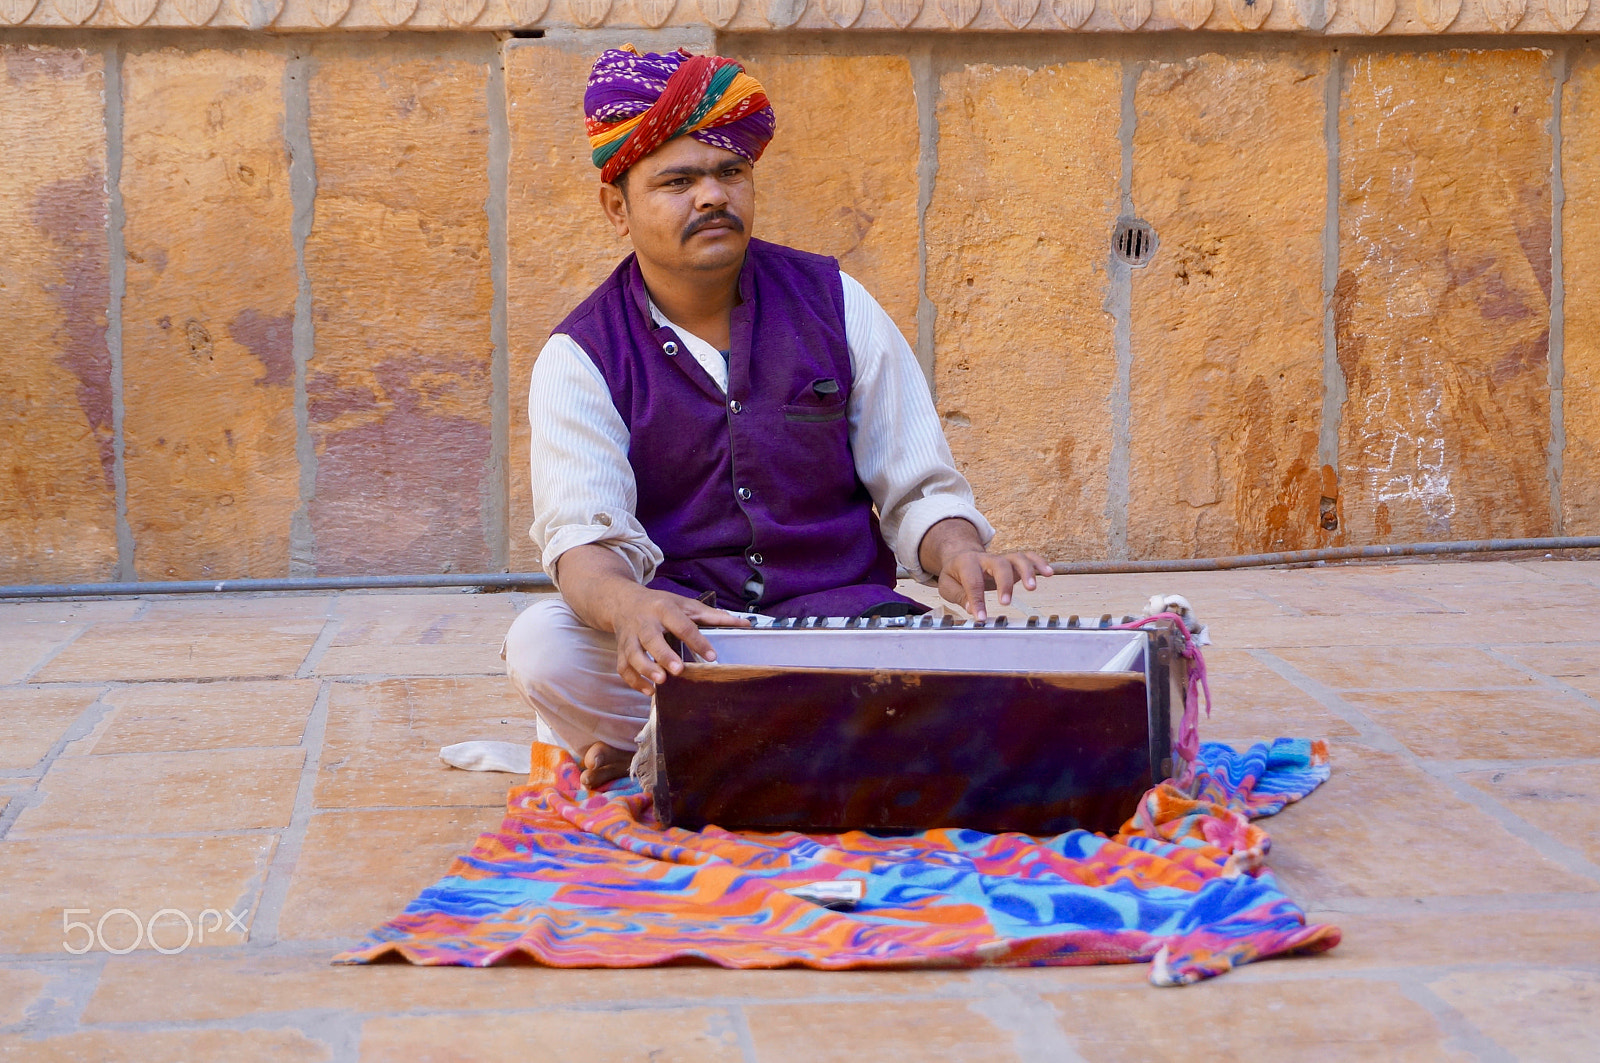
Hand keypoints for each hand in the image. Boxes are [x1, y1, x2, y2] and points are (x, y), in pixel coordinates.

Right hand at [609, 587, 749, 694]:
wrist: (622, 601)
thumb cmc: (659, 604)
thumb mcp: (685, 604)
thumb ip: (713, 616)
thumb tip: (744, 623)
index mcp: (663, 609)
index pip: (682, 624)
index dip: (697, 641)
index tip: (712, 656)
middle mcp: (644, 622)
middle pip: (651, 638)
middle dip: (663, 654)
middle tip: (678, 670)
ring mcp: (630, 637)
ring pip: (633, 654)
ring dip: (645, 669)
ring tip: (661, 681)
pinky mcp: (621, 650)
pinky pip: (623, 668)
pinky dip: (634, 681)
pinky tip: (649, 691)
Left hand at [918, 517, 1053, 620]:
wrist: (962, 556)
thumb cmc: (956, 574)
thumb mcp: (947, 585)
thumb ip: (959, 596)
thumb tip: (972, 608)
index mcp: (967, 563)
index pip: (973, 581)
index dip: (977, 600)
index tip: (981, 618)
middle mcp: (987, 558)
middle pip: (999, 565)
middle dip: (1004, 584)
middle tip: (1005, 603)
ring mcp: (1002, 558)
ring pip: (1017, 558)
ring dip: (1027, 571)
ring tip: (1032, 588)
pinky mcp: (1013, 562)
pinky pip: (1029, 557)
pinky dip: (1040, 563)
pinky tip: (1049, 573)